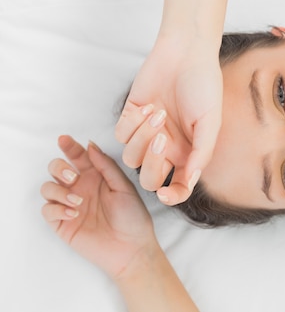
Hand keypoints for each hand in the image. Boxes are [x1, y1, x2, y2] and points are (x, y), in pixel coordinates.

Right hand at [41, 135, 155, 279]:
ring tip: (78, 201)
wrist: (132, 248)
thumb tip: (90, 145)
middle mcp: (80, 188)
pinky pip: (47, 210)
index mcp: (96, 177)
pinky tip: (73, 213)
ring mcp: (69, 205)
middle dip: (59, 168)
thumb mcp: (124, 187)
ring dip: (58, 190)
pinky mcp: (62, 223)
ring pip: (47, 187)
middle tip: (73, 177)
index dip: (69, 147)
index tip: (64, 139)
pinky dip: (56, 208)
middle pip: (56, 169)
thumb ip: (106, 166)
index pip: (78, 157)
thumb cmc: (133, 217)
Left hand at [115, 33, 222, 204]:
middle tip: (163, 137)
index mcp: (188, 152)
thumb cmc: (204, 86)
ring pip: (131, 158)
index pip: (179, 186)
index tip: (167, 194)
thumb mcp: (210, 122)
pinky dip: (131, 124)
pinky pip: (120, 135)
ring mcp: (147, 134)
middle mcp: (167, 148)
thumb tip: (191, 180)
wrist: (185, 53)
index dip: (173, 196)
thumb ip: (202, 153)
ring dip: (142, 138)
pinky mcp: (130, 117)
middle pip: (149, 179)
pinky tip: (147, 106)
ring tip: (158, 112)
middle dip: (153, 164)